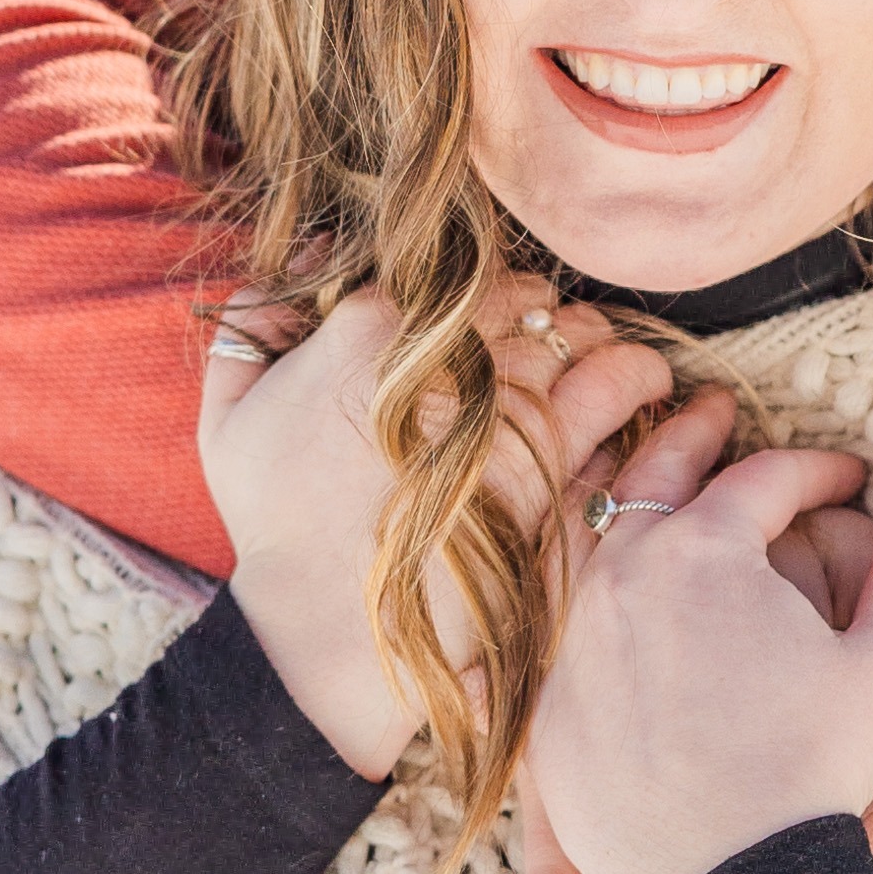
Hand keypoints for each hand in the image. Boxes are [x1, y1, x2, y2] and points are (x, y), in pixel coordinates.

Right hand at [198, 275, 670, 781]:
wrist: (326, 624)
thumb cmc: (273, 525)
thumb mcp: (226, 417)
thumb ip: (254, 318)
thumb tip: (314, 249)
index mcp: (366, 329)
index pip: (455, 271)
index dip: (485, 287)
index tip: (499, 308)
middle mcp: (435, 357)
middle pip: (523, 296)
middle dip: (544, 309)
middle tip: (555, 332)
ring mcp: (494, 407)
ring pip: (572, 333)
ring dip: (592, 336)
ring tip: (601, 352)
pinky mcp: (540, 464)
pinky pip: (609, 391)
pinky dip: (635, 376)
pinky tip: (646, 382)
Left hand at [519, 392, 872, 873]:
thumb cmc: (809, 772)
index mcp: (706, 551)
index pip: (763, 479)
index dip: (816, 468)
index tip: (850, 474)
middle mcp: (622, 576)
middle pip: (654, 478)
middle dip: (694, 437)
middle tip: (718, 413)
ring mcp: (572, 637)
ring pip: (591, 540)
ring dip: (628, 501)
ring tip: (653, 482)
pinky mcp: (547, 701)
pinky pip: (559, 623)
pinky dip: (587, 589)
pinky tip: (605, 587)